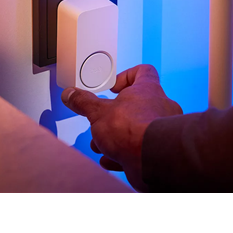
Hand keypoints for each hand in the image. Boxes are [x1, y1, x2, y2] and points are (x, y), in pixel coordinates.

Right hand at [61, 64, 182, 190]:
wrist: (152, 160)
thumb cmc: (135, 129)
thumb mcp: (99, 112)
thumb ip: (83, 102)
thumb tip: (71, 94)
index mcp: (148, 89)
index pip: (143, 71)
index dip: (126, 76)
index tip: (113, 87)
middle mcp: (159, 107)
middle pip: (136, 104)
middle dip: (114, 115)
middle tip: (103, 121)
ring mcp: (161, 130)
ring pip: (137, 129)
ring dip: (117, 137)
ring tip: (101, 144)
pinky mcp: (159, 151)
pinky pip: (140, 150)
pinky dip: (124, 154)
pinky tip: (110, 159)